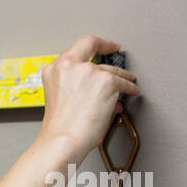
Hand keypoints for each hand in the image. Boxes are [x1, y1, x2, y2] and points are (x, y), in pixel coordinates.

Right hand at [37, 35, 140, 161]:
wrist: (62, 141)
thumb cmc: (59, 128)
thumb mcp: (58, 96)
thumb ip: (74, 85)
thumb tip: (95, 86)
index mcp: (54, 69)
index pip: (79, 46)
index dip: (97, 44)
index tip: (106, 46)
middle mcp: (70, 65)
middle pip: (97, 50)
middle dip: (110, 56)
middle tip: (117, 57)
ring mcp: (89, 72)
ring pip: (112, 69)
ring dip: (123, 77)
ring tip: (128, 83)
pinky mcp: (106, 81)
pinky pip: (124, 83)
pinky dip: (130, 88)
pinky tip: (131, 91)